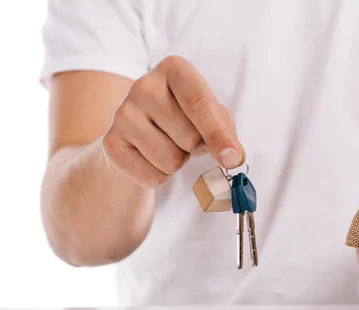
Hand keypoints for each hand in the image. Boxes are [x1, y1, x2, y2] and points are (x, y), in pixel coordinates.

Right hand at [102, 55, 244, 187]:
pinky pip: (152, 176)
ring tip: (167, 145)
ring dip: (177, 162)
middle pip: (189, 138)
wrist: (141, 134)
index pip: (199, 103)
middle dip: (195, 148)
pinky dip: (160, 176)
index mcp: (174, 69)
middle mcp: (143, 86)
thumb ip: (226, 132)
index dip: (218, 134)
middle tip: (184, 137)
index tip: (233, 158)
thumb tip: (234, 157)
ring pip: (170, 160)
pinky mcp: (110, 143)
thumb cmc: (186, 120)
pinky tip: (151, 157)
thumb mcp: (212, 116)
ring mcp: (122, 113)